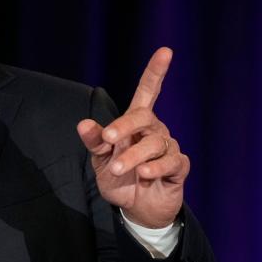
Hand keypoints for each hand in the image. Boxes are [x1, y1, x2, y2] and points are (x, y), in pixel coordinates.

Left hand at [77, 47, 188, 228]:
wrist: (136, 210)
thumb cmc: (118, 178)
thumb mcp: (100, 160)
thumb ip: (94, 142)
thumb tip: (83, 124)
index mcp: (136, 123)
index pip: (148, 91)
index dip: (156, 72)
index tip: (166, 51)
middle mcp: (155, 130)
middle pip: (144, 117)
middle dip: (125, 127)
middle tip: (109, 141)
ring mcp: (168, 147)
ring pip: (154, 143)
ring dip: (133, 156)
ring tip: (119, 169)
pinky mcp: (178, 167)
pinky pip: (170, 162)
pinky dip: (155, 168)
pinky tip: (144, 175)